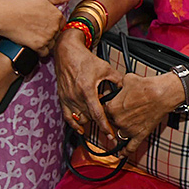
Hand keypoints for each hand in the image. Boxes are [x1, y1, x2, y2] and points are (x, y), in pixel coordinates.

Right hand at [0, 0, 72, 55]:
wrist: (6, 15)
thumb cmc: (22, 5)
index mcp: (57, 15)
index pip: (62, 23)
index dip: (54, 23)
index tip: (46, 23)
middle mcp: (55, 27)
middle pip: (57, 34)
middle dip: (50, 33)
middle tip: (39, 30)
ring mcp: (47, 37)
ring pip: (52, 44)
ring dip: (47, 42)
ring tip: (36, 37)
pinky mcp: (38, 46)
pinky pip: (45, 53)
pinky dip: (41, 50)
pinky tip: (34, 44)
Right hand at [55, 27, 121, 141]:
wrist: (67, 53)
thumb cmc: (85, 60)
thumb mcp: (105, 68)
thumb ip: (117, 80)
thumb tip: (126, 90)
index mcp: (87, 90)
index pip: (97, 114)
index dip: (104, 126)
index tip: (111, 135)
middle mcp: (75, 97)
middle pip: (89, 118)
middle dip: (100, 123)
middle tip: (111, 127)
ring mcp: (67, 99)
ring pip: (80, 118)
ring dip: (89, 121)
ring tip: (98, 118)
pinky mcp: (62, 99)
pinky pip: (67, 117)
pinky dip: (74, 124)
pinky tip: (81, 128)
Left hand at [104, 71, 183, 154]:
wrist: (163, 93)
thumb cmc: (147, 86)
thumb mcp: (128, 79)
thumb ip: (119, 85)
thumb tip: (118, 87)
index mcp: (112, 108)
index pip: (103, 110)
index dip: (108, 106)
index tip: (112, 104)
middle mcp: (118, 120)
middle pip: (111, 122)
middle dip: (116, 116)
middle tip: (125, 109)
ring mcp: (128, 130)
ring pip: (119, 133)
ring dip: (122, 128)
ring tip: (129, 120)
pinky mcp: (140, 135)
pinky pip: (130, 147)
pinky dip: (125, 153)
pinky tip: (121, 155)